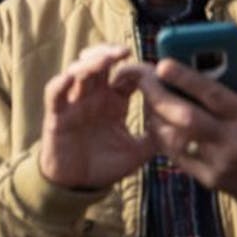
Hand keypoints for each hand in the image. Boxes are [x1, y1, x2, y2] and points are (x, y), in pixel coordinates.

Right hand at [38, 45, 153, 189]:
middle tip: (122, 52)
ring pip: (77, 72)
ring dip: (89, 63)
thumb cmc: (106, 165)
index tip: (148, 70)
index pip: (122, 75)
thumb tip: (181, 129)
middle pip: (98, 64)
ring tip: (103, 61)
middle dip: (108, 53)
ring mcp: (73, 102)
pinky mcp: (56, 113)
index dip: (133, 68)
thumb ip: (156, 138)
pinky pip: (55, 92)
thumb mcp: (137, 152)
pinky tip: (71, 78)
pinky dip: (61, 83)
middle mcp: (93, 96)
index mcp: (113, 102)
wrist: (78, 185)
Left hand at [128, 37, 236, 197]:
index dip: (187, 79)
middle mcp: (232, 141)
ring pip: (177, 137)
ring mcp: (219, 162)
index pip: (214, 95)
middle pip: (188, 117)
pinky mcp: (208, 178)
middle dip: (160, 96)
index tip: (163, 63)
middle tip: (143, 78)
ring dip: (157, 116)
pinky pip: (176, 155)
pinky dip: (162, 136)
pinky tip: (156, 120)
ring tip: (147, 98)